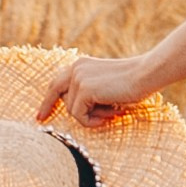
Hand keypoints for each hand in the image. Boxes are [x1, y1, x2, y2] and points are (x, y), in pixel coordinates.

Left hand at [36, 53, 152, 131]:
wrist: (146, 75)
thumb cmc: (133, 83)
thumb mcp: (106, 85)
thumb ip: (89, 91)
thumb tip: (75, 110)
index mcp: (82, 65)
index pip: (58, 82)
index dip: (48, 99)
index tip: (41, 114)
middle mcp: (76, 68)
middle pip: (55, 92)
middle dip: (47, 107)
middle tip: (39, 120)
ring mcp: (79, 78)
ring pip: (71, 109)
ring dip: (90, 116)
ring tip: (111, 112)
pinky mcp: (84, 89)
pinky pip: (79, 115)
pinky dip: (92, 121)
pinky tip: (109, 115)